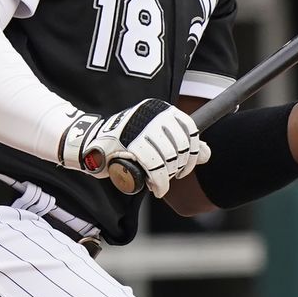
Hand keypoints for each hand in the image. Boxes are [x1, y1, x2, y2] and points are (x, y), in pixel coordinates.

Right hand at [59, 99, 209, 197]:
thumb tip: (207, 153)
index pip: (191, 130)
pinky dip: (159, 182)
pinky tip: (156, 187)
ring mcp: (140, 126)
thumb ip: (181, 144)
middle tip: (169, 177)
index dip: (192, 153)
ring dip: (168, 177)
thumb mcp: (156, 139)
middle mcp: (152, 113)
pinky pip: (155, 167)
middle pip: (181, 146)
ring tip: (160, 183)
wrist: (90, 146)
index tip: (184, 167)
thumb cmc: (125, 144)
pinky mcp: (129, 142)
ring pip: (169, 157)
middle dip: (179, 167)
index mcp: (161, 108)